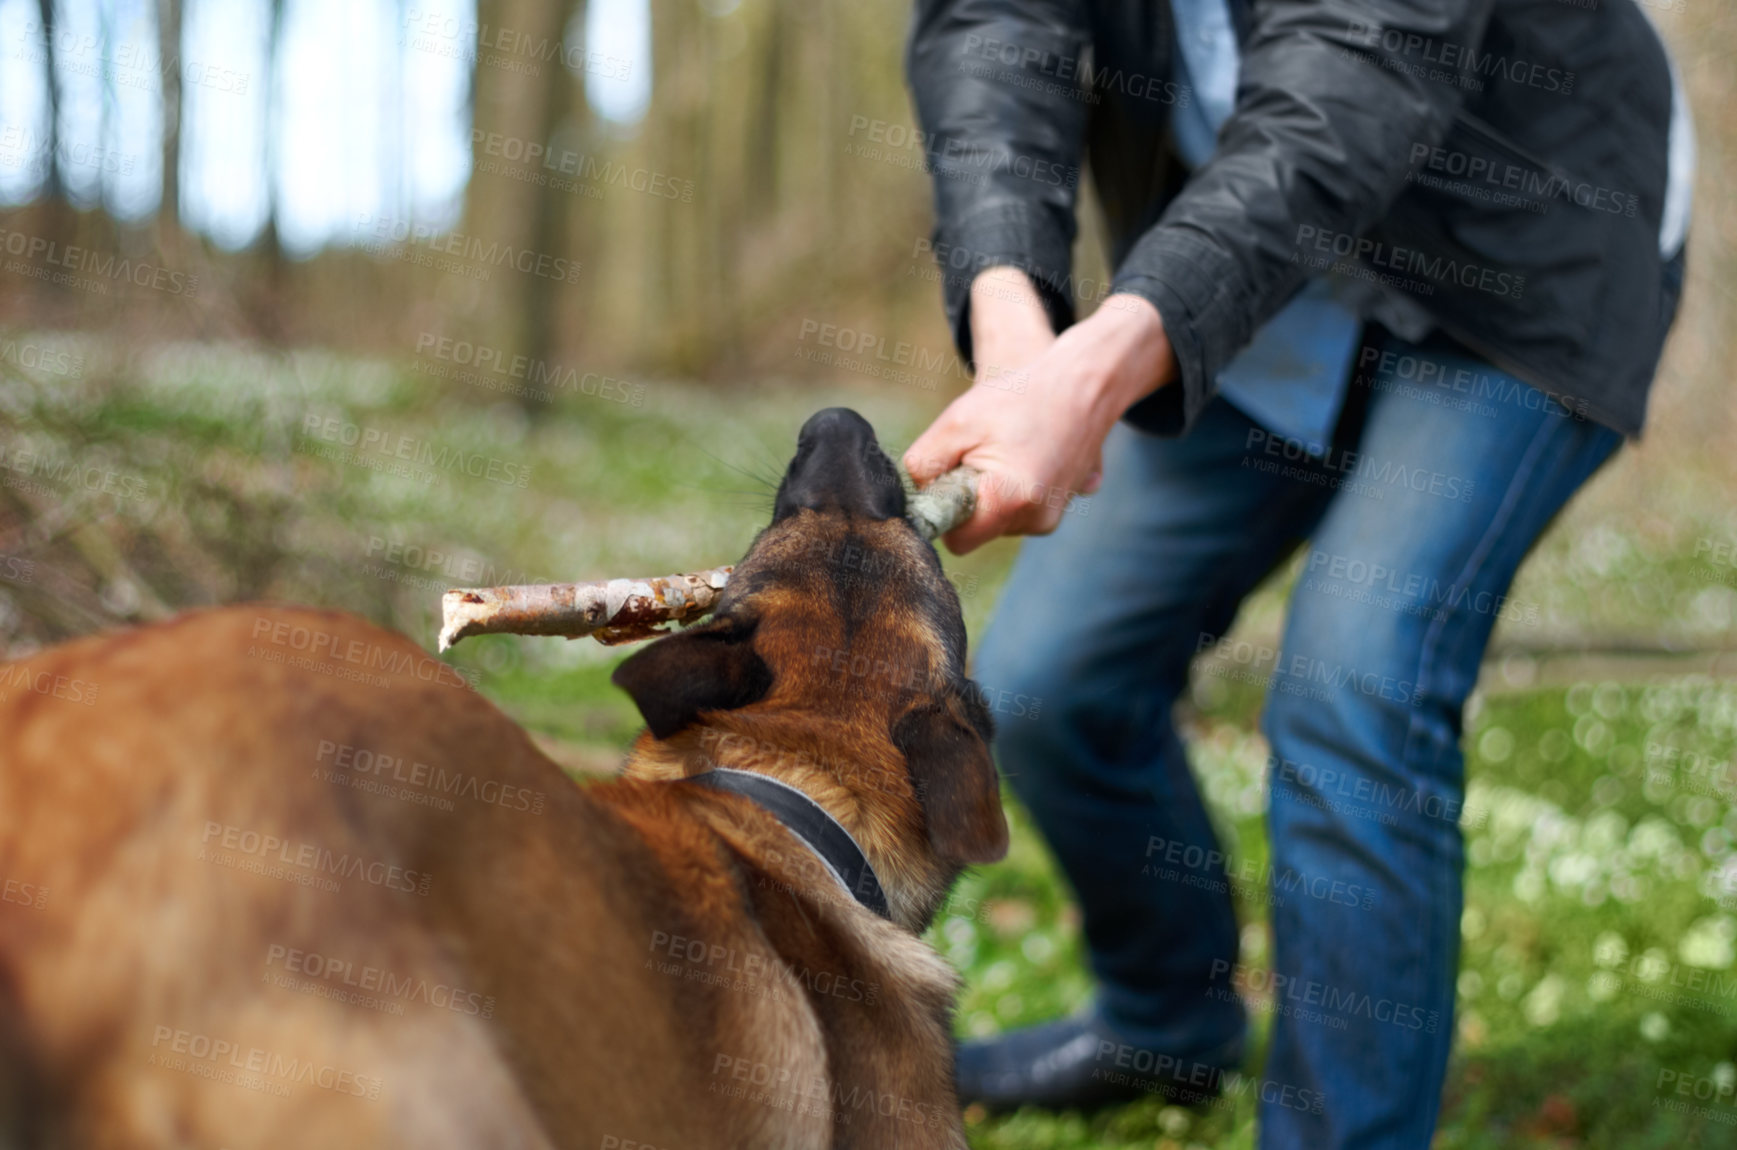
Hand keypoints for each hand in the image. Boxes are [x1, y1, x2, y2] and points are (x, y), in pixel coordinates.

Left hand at [904, 271, 1175, 554]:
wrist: (1082, 384)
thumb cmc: (1018, 397)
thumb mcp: (957, 422)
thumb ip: (923, 465)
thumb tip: (914, 497)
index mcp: (1010, 500)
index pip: (957, 541)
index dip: (945, 512)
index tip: (948, 479)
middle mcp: (1037, 519)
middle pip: (979, 531)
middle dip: (969, 499)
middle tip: (980, 454)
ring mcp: (1052, 517)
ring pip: (998, 521)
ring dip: (991, 493)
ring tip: (1005, 450)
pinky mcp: (1059, 509)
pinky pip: (1018, 512)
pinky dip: (1012, 490)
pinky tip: (1022, 456)